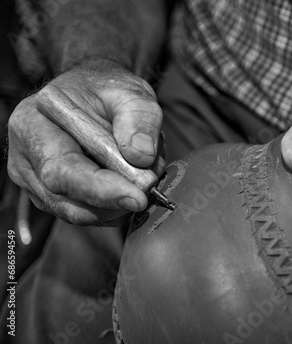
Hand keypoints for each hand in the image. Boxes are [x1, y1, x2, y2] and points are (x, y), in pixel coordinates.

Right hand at [7, 59, 162, 225]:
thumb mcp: (128, 90)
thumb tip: (141, 156)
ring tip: (143, 170)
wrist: (95, 96)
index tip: (137, 196)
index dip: (100, 189)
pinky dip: (119, 205)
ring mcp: (39, 186)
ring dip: (121, 202)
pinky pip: (93, 215)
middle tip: (151, 187)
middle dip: (117, 201)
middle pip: (70, 201)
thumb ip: (137, 116)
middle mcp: (27, 162)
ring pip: (85, 213)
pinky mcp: (59, 200)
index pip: (61, 170)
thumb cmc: (105, 90)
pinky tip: (131, 179)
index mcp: (32, 126)